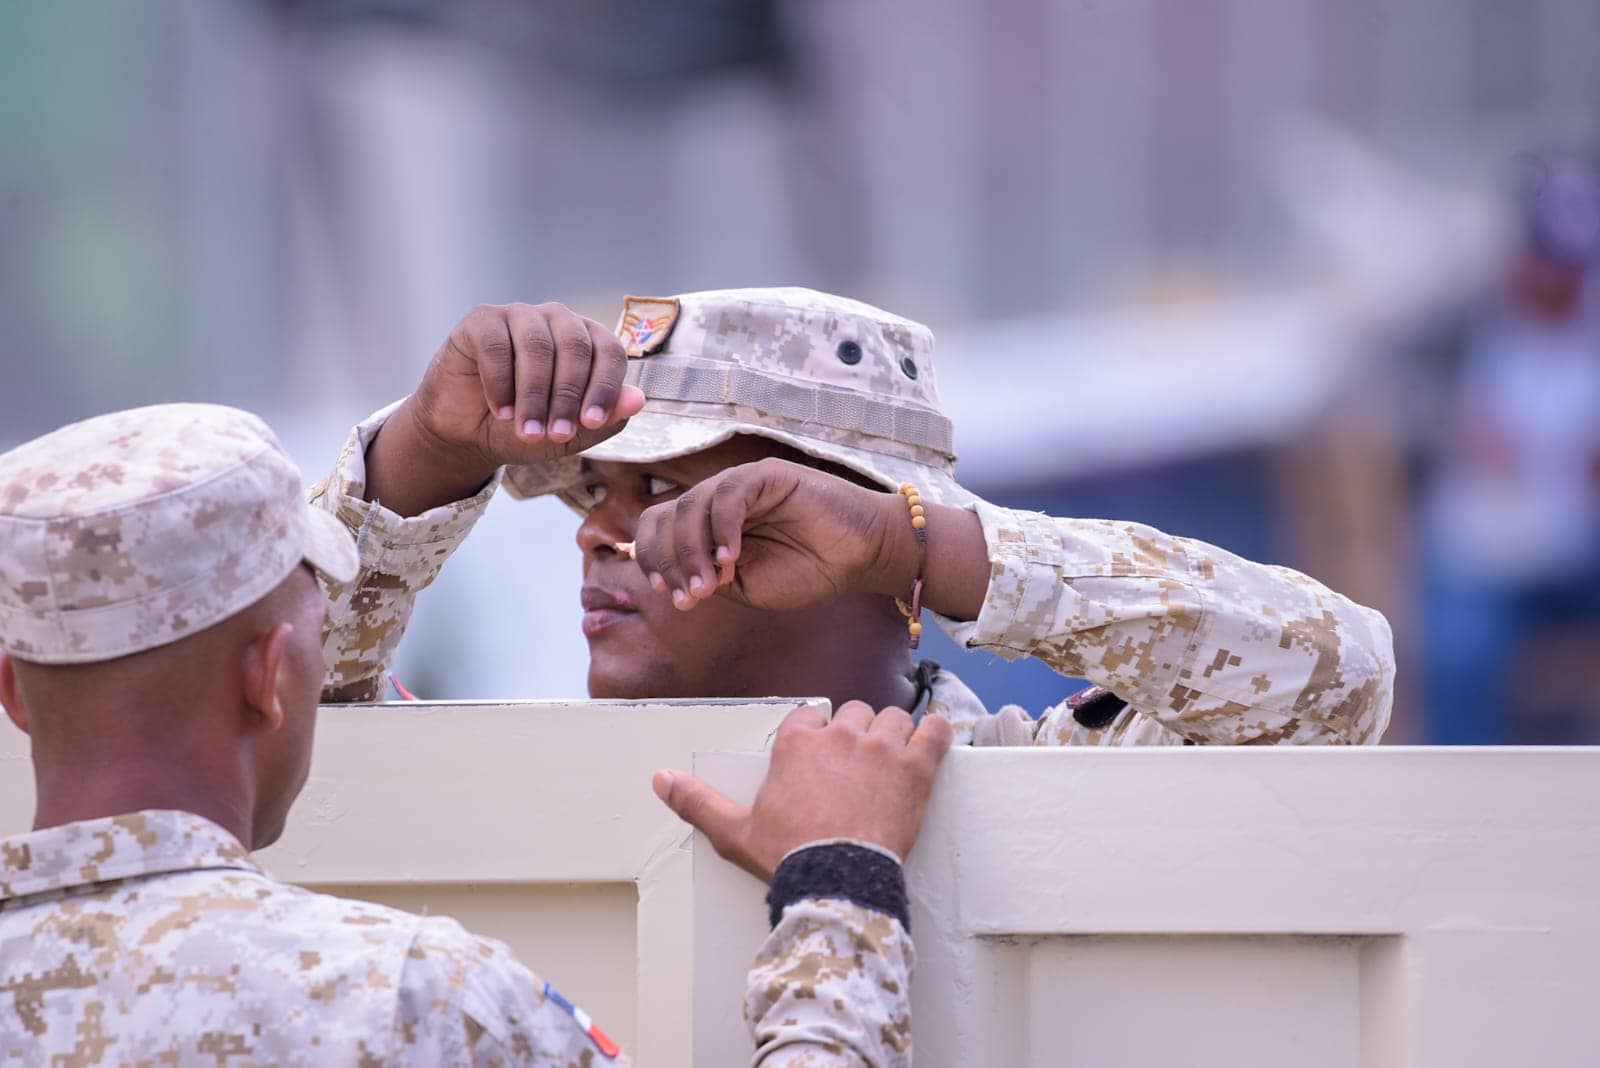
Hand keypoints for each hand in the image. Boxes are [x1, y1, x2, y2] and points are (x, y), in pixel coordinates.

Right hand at [366, 303, 646, 514]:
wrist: (469, 435)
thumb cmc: (526, 429)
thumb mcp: (569, 435)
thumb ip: (605, 419)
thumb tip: (639, 400)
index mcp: (589, 342)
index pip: (610, 351)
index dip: (604, 387)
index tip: (590, 422)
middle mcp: (558, 321)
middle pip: (576, 345)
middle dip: (567, 396)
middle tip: (555, 434)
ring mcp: (520, 315)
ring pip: (537, 345)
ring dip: (533, 395)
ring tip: (526, 430)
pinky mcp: (482, 320)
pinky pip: (497, 344)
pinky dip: (500, 383)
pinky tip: (501, 410)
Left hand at [632, 457, 905, 612]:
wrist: (859, 557)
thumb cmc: (807, 571)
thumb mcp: (747, 588)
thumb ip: (710, 579)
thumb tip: (675, 582)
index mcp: (707, 527)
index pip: (659, 528)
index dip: (653, 558)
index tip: (668, 593)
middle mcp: (717, 502)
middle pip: (667, 516)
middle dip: (672, 560)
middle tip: (692, 596)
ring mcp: (741, 485)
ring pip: (691, 505)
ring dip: (693, 550)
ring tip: (711, 584)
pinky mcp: (767, 475)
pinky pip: (729, 494)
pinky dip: (722, 528)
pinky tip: (729, 558)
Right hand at [651, 702, 954, 882]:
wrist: (836, 880)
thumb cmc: (786, 856)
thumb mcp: (733, 831)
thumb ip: (697, 801)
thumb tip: (661, 779)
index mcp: (796, 744)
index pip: (808, 717)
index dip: (815, 735)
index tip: (818, 756)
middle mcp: (839, 736)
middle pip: (853, 713)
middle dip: (855, 734)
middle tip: (856, 766)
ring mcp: (880, 748)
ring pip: (893, 718)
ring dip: (893, 735)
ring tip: (891, 761)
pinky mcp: (916, 767)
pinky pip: (936, 731)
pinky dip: (937, 734)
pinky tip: (932, 743)